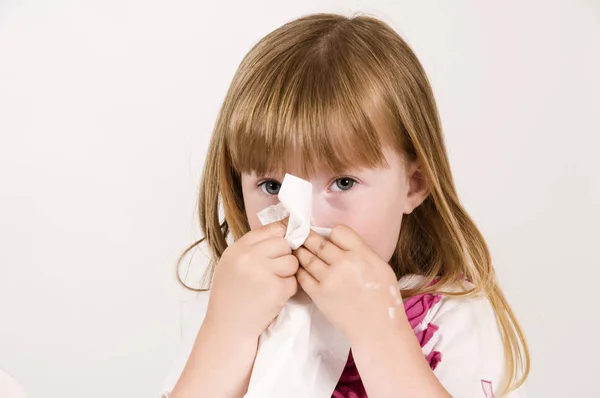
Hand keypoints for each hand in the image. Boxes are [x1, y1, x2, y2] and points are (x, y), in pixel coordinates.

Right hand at [203, 219, 298, 339]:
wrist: (228, 328)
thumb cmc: (230, 297)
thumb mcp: (232, 265)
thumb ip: (252, 249)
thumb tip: (283, 230)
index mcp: (237, 249)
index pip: (269, 229)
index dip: (281, 235)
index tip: (285, 243)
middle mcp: (249, 257)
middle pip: (283, 243)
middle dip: (285, 256)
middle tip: (275, 271)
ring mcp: (262, 272)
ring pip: (292, 261)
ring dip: (289, 273)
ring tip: (274, 284)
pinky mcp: (276, 289)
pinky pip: (294, 281)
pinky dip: (289, 290)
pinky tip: (274, 296)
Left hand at [293, 225, 405, 343]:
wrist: (378, 329)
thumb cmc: (384, 299)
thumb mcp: (381, 267)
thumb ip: (362, 252)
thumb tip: (343, 243)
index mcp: (361, 254)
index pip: (338, 231)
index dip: (333, 234)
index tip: (331, 239)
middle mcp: (343, 263)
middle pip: (318, 242)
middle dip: (308, 237)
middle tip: (302, 236)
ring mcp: (329, 279)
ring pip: (307, 257)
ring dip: (301, 252)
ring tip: (298, 250)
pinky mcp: (319, 295)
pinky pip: (302, 276)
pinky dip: (299, 270)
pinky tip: (300, 268)